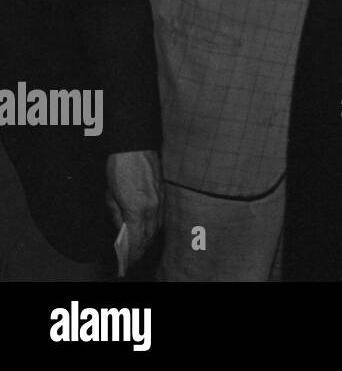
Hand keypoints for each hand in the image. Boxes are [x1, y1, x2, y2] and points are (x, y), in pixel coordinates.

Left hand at [105, 150, 161, 268]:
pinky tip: (149, 228)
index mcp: (137, 209)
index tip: (127, 262)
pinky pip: (161, 216)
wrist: (135, 146)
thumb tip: (121, 228)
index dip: (132, 253)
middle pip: (150, 236)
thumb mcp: (110, 195)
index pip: (136, 240)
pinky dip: (154, 225)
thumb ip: (117, 215)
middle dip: (141, 249)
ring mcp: (162, 200)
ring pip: (157, 227)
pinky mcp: (165, 193)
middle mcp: (153, 207)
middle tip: (133, 258)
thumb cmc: (120, 167)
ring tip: (140, 246)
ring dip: (149, 238)